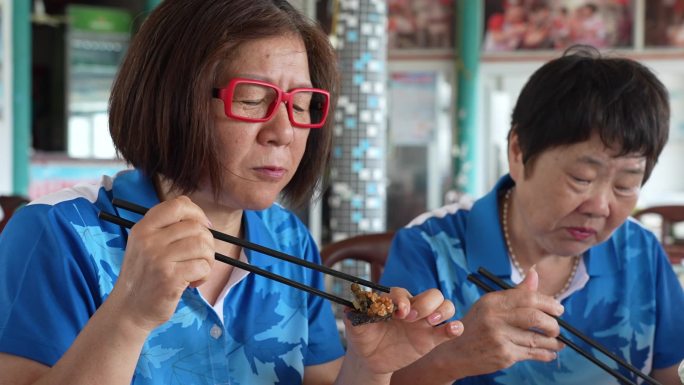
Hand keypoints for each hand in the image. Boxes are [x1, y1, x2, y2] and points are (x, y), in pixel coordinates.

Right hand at [107, 196, 214, 331]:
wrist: (128, 310)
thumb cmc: (144, 276)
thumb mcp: (145, 245)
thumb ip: (167, 229)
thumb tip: (203, 221)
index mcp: (143, 227)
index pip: (179, 204)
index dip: (197, 213)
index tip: (203, 227)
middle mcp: (149, 239)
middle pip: (196, 226)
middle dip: (207, 242)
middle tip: (200, 257)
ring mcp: (158, 258)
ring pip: (202, 245)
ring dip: (208, 259)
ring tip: (197, 270)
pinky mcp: (169, 278)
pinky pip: (202, 266)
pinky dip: (205, 274)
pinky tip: (193, 282)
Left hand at [343, 287, 463, 375]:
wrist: (370, 359)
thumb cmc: (363, 336)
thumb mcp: (355, 325)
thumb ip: (353, 313)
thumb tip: (351, 304)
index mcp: (395, 301)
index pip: (403, 293)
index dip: (401, 300)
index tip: (396, 312)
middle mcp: (413, 307)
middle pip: (432, 294)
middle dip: (425, 303)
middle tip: (411, 318)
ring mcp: (424, 322)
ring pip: (446, 306)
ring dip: (442, 311)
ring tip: (431, 322)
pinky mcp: (431, 338)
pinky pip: (449, 330)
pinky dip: (456, 327)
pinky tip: (453, 329)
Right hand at [429, 267, 564, 379]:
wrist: (456, 352)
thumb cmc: (476, 326)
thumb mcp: (490, 305)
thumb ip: (515, 292)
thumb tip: (535, 274)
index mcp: (492, 301)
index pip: (527, 298)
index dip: (548, 303)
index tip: (558, 309)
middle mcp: (494, 318)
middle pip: (535, 318)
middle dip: (552, 324)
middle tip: (557, 327)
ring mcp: (499, 338)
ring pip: (537, 339)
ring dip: (552, 342)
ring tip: (557, 342)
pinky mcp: (504, 355)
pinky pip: (532, 354)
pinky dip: (546, 354)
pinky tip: (550, 353)